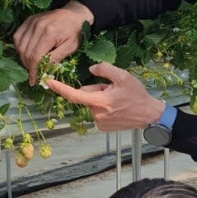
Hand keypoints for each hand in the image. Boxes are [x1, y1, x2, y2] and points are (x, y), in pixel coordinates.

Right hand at [13, 1, 93, 84]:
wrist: (74, 14)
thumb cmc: (74, 32)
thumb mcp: (70, 47)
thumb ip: (56, 58)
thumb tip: (43, 70)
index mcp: (49, 34)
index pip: (35, 57)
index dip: (33, 71)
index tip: (33, 81)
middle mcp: (37, 27)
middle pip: (26, 52)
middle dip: (28, 66)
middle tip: (33, 74)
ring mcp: (31, 22)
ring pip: (20, 45)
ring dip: (23, 58)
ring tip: (30, 65)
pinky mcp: (28, 21)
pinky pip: (17, 36)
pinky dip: (19, 47)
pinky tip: (26, 53)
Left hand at [44, 62, 164, 132]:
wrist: (148, 115)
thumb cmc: (137, 95)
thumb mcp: (123, 76)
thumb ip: (104, 69)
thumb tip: (91, 69)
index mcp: (99, 101)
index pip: (74, 95)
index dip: (59, 88)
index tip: (48, 82)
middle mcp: (96, 114)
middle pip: (86, 96)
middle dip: (95, 90)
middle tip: (112, 90)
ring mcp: (98, 123)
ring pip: (91, 104)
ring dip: (100, 99)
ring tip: (117, 100)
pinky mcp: (101, 128)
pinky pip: (96, 112)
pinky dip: (103, 108)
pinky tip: (116, 108)